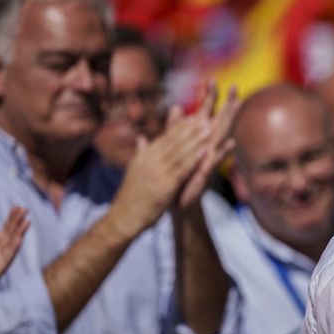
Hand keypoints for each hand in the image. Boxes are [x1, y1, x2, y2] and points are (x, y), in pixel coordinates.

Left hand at [0, 207, 29, 313]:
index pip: (4, 232)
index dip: (11, 220)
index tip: (18, 208)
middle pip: (9, 237)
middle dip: (17, 224)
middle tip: (25, 210)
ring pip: (10, 248)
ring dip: (19, 235)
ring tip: (26, 223)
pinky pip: (5, 261)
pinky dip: (13, 250)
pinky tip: (18, 240)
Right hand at [111, 107, 211, 231]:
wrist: (124, 216)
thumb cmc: (132, 196)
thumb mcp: (135, 169)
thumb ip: (141, 152)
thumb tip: (141, 137)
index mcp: (144, 156)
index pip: (165, 137)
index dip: (180, 127)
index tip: (193, 117)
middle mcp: (150, 160)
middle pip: (173, 140)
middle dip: (190, 128)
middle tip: (205, 117)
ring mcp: (157, 171)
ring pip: (180, 151)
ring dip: (196, 139)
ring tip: (209, 128)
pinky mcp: (165, 184)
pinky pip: (182, 168)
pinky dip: (195, 157)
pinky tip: (205, 150)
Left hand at [175, 82, 238, 209]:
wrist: (176, 198)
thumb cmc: (178, 174)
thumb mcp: (173, 146)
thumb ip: (174, 127)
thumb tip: (176, 106)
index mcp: (199, 138)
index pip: (206, 113)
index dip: (209, 97)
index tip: (211, 79)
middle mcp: (208, 146)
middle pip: (220, 120)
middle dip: (227, 103)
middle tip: (235, 86)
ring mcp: (210, 158)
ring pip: (223, 137)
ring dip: (231, 122)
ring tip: (239, 107)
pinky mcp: (207, 172)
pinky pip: (217, 161)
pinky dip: (224, 153)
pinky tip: (232, 143)